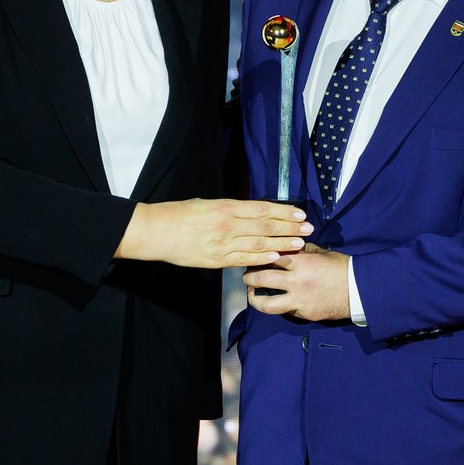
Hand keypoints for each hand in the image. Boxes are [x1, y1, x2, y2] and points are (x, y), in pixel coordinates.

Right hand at [115, 198, 310, 268]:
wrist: (155, 231)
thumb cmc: (178, 214)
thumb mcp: (206, 203)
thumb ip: (229, 209)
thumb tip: (252, 212)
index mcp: (225, 207)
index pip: (262, 209)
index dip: (284, 212)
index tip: (300, 213)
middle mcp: (227, 224)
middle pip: (266, 226)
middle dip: (290, 228)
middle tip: (308, 229)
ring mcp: (222, 244)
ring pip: (259, 244)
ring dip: (282, 244)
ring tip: (299, 244)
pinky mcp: (216, 260)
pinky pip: (244, 260)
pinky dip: (262, 259)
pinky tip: (276, 257)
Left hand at [242, 243, 351, 320]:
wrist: (359, 290)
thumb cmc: (342, 268)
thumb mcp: (322, 253)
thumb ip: (303, 251)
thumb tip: (289, 248)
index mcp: (300, 262)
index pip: (270, 256)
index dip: (258, 255)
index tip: (252, 255)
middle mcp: (296, 282)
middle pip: (261, 279)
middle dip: (249, 278)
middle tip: (246, 277)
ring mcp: (299, 300)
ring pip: (267, 304)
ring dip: (255, 300)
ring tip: (252, 296)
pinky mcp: (304, 314)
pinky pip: (286, 311)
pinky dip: (280, 306)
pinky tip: (277, 302)